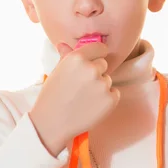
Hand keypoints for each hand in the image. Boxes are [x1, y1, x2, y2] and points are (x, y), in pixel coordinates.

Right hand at [29, 41, 119, 156]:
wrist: (52, 123)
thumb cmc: (52, 96)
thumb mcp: (57, 72)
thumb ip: (66, 56)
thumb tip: (64, 43)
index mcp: (77, 57)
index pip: (99, 47)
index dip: (97, 55)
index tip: (93, 62)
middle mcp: (91, 68)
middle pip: (103, 64)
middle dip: (96, 73)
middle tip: (81, 87)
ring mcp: (102, 84)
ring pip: (108, 80)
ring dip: (100, 87)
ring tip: (84, 98)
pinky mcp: (111, 99)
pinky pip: (114, 93)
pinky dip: (107, 100)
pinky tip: (92, 106)